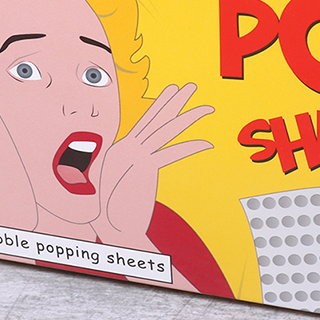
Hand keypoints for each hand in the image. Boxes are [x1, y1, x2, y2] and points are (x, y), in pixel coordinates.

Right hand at [93, 83, 212, 249]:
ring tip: (206, 107)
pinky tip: (206, 143)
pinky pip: (171, 153)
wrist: (113, 232)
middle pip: (156, 119)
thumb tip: (141, 160)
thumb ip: (130, 166)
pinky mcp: (144, 170)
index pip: (145, 122)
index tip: (173, 92)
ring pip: (166, 131)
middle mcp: (126, 148)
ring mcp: (135, 157)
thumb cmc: (115, 211)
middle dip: (175, 100)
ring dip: (188, 116)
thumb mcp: (120, 181)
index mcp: (120, 149)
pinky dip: (190, 147)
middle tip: (191, 86)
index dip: (160, 105)